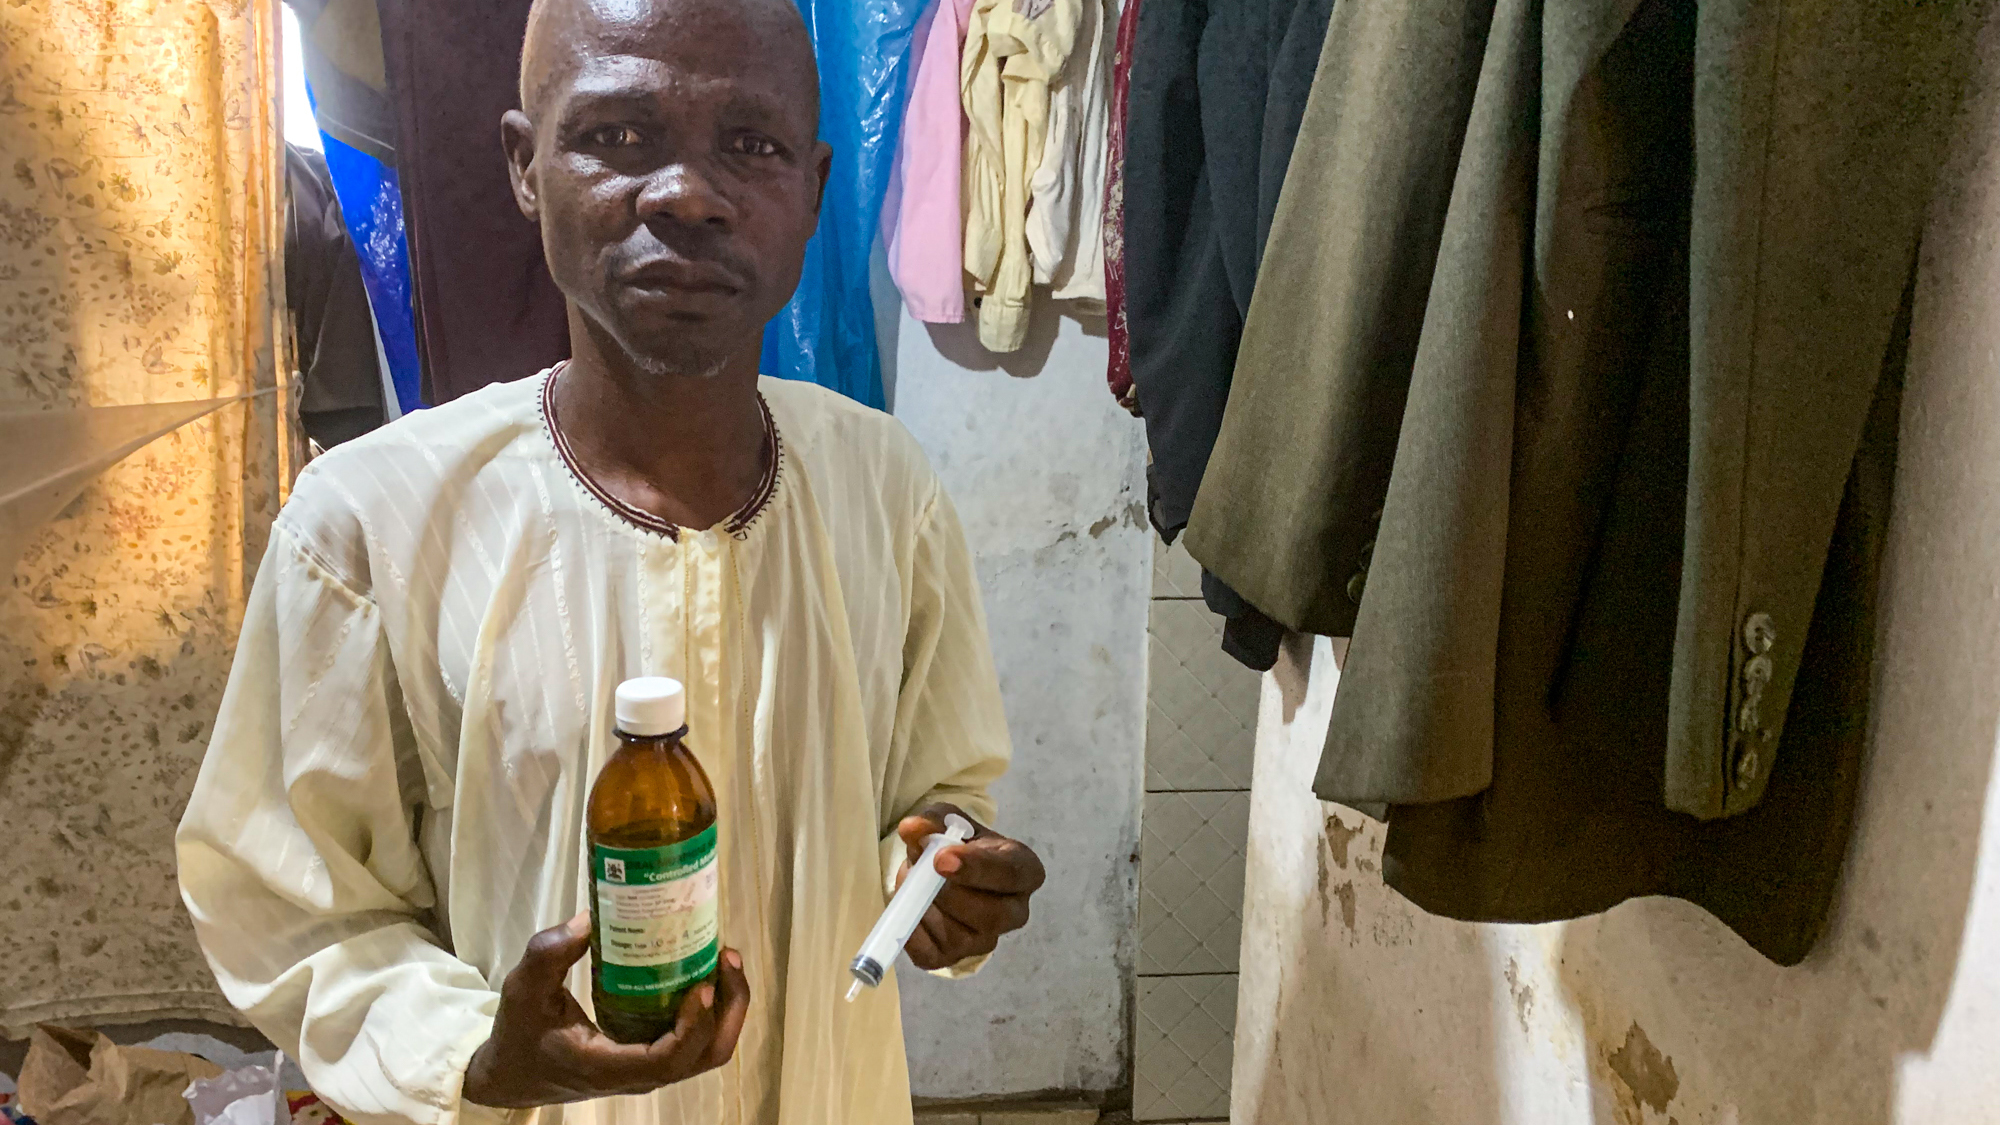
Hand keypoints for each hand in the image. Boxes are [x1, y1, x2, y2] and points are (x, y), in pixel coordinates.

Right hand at [462, 913, 749, 1108]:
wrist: (512, 1072)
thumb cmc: (519, 1032)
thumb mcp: (522, 988)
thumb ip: (549, 953)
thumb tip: (590, 920)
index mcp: (608, 1066)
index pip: (668, 1060)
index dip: (695, 1025)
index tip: (702, 984)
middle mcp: (637, 1075)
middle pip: (706, 1055)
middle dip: (728, 1008)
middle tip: (725, 957)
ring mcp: (648, 1069)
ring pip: (707, 1051)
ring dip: (725, 1007)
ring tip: (722, 960)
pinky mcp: (650, 1057)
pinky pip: (695, 1041)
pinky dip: (710, 1010)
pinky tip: (702, 970)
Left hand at [895, 804, 1045, 969]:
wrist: (943, 870)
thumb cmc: (958, 843)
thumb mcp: (949, 821)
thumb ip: (933, 821)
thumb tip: (912, 828)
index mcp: (1023, 870)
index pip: (1011, 874)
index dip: (977, 868)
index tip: (941, 859)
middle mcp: (1014, 911)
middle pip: (992, 915)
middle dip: (951, 894)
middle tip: (924, 872)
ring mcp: (987, 940)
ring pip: (958, 937)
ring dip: (928, 908)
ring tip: (917, 883)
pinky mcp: (954, 958)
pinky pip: (930, 954)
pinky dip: (912, 931)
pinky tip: (910, 909)